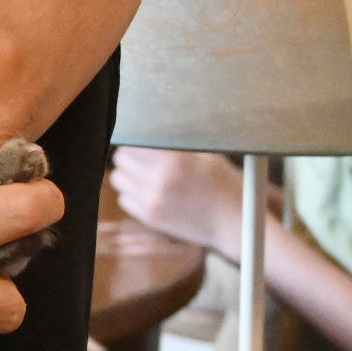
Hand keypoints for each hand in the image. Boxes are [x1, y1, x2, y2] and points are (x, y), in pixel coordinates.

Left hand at [110, 145, 243, 253]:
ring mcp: (153, 200)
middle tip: (143, 157)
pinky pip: (124, 199)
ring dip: (128, 174)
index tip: (140, 141)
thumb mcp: (209, 156)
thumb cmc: (225, 185)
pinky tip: (151, 193)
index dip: (135, 140)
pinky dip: (132, 194)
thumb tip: (154, 126)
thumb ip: (179, 142)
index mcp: (176, 160)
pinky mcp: (150, 217)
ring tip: (146, 175)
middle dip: (129, 155)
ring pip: (117, 178)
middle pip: (120, 158)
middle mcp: (161, 179)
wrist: (234, 224)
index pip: (132, 142)